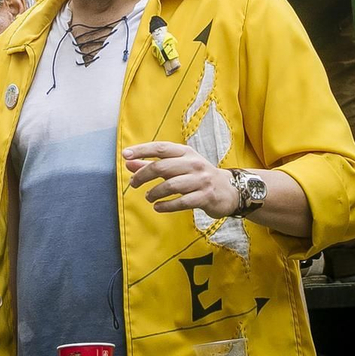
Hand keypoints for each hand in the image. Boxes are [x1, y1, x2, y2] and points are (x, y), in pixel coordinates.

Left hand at [123, 141, 238, 218]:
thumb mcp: (177, 166)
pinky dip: (166, 205)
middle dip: (143, 175)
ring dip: (155, 192)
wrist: (229, 190)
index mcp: (185, 152)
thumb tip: (128, 163)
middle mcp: (193, 163)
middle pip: (162, 167)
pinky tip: (158, 207)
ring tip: (148, 197)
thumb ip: (152, 164)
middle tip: (133, 184)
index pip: (160, 148)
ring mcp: (201, 180)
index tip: (125, 155)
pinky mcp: (205, 196)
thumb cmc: (197, 176)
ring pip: (171, 185)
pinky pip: (182, 201)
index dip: (141, 150)